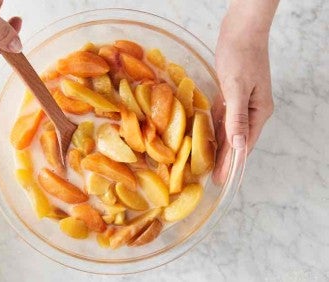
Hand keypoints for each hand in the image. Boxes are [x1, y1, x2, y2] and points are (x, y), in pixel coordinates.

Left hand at [212, 19, 273, 182]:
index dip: (232, 163)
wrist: (240, 30)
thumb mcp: (237, 88)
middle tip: (213, 179)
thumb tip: (240, 146)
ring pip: (229, 130)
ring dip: (219, 146)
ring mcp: (241, 103)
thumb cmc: (240, 56)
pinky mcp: (230, 94)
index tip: (222, 179)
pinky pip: (222, 117)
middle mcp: (252, 111)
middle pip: (237, 141)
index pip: (244, 145)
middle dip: (226, 159)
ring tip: (208, 164)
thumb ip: (237, 117)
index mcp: (258, 112)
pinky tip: (206, 138)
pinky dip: (215, 128)